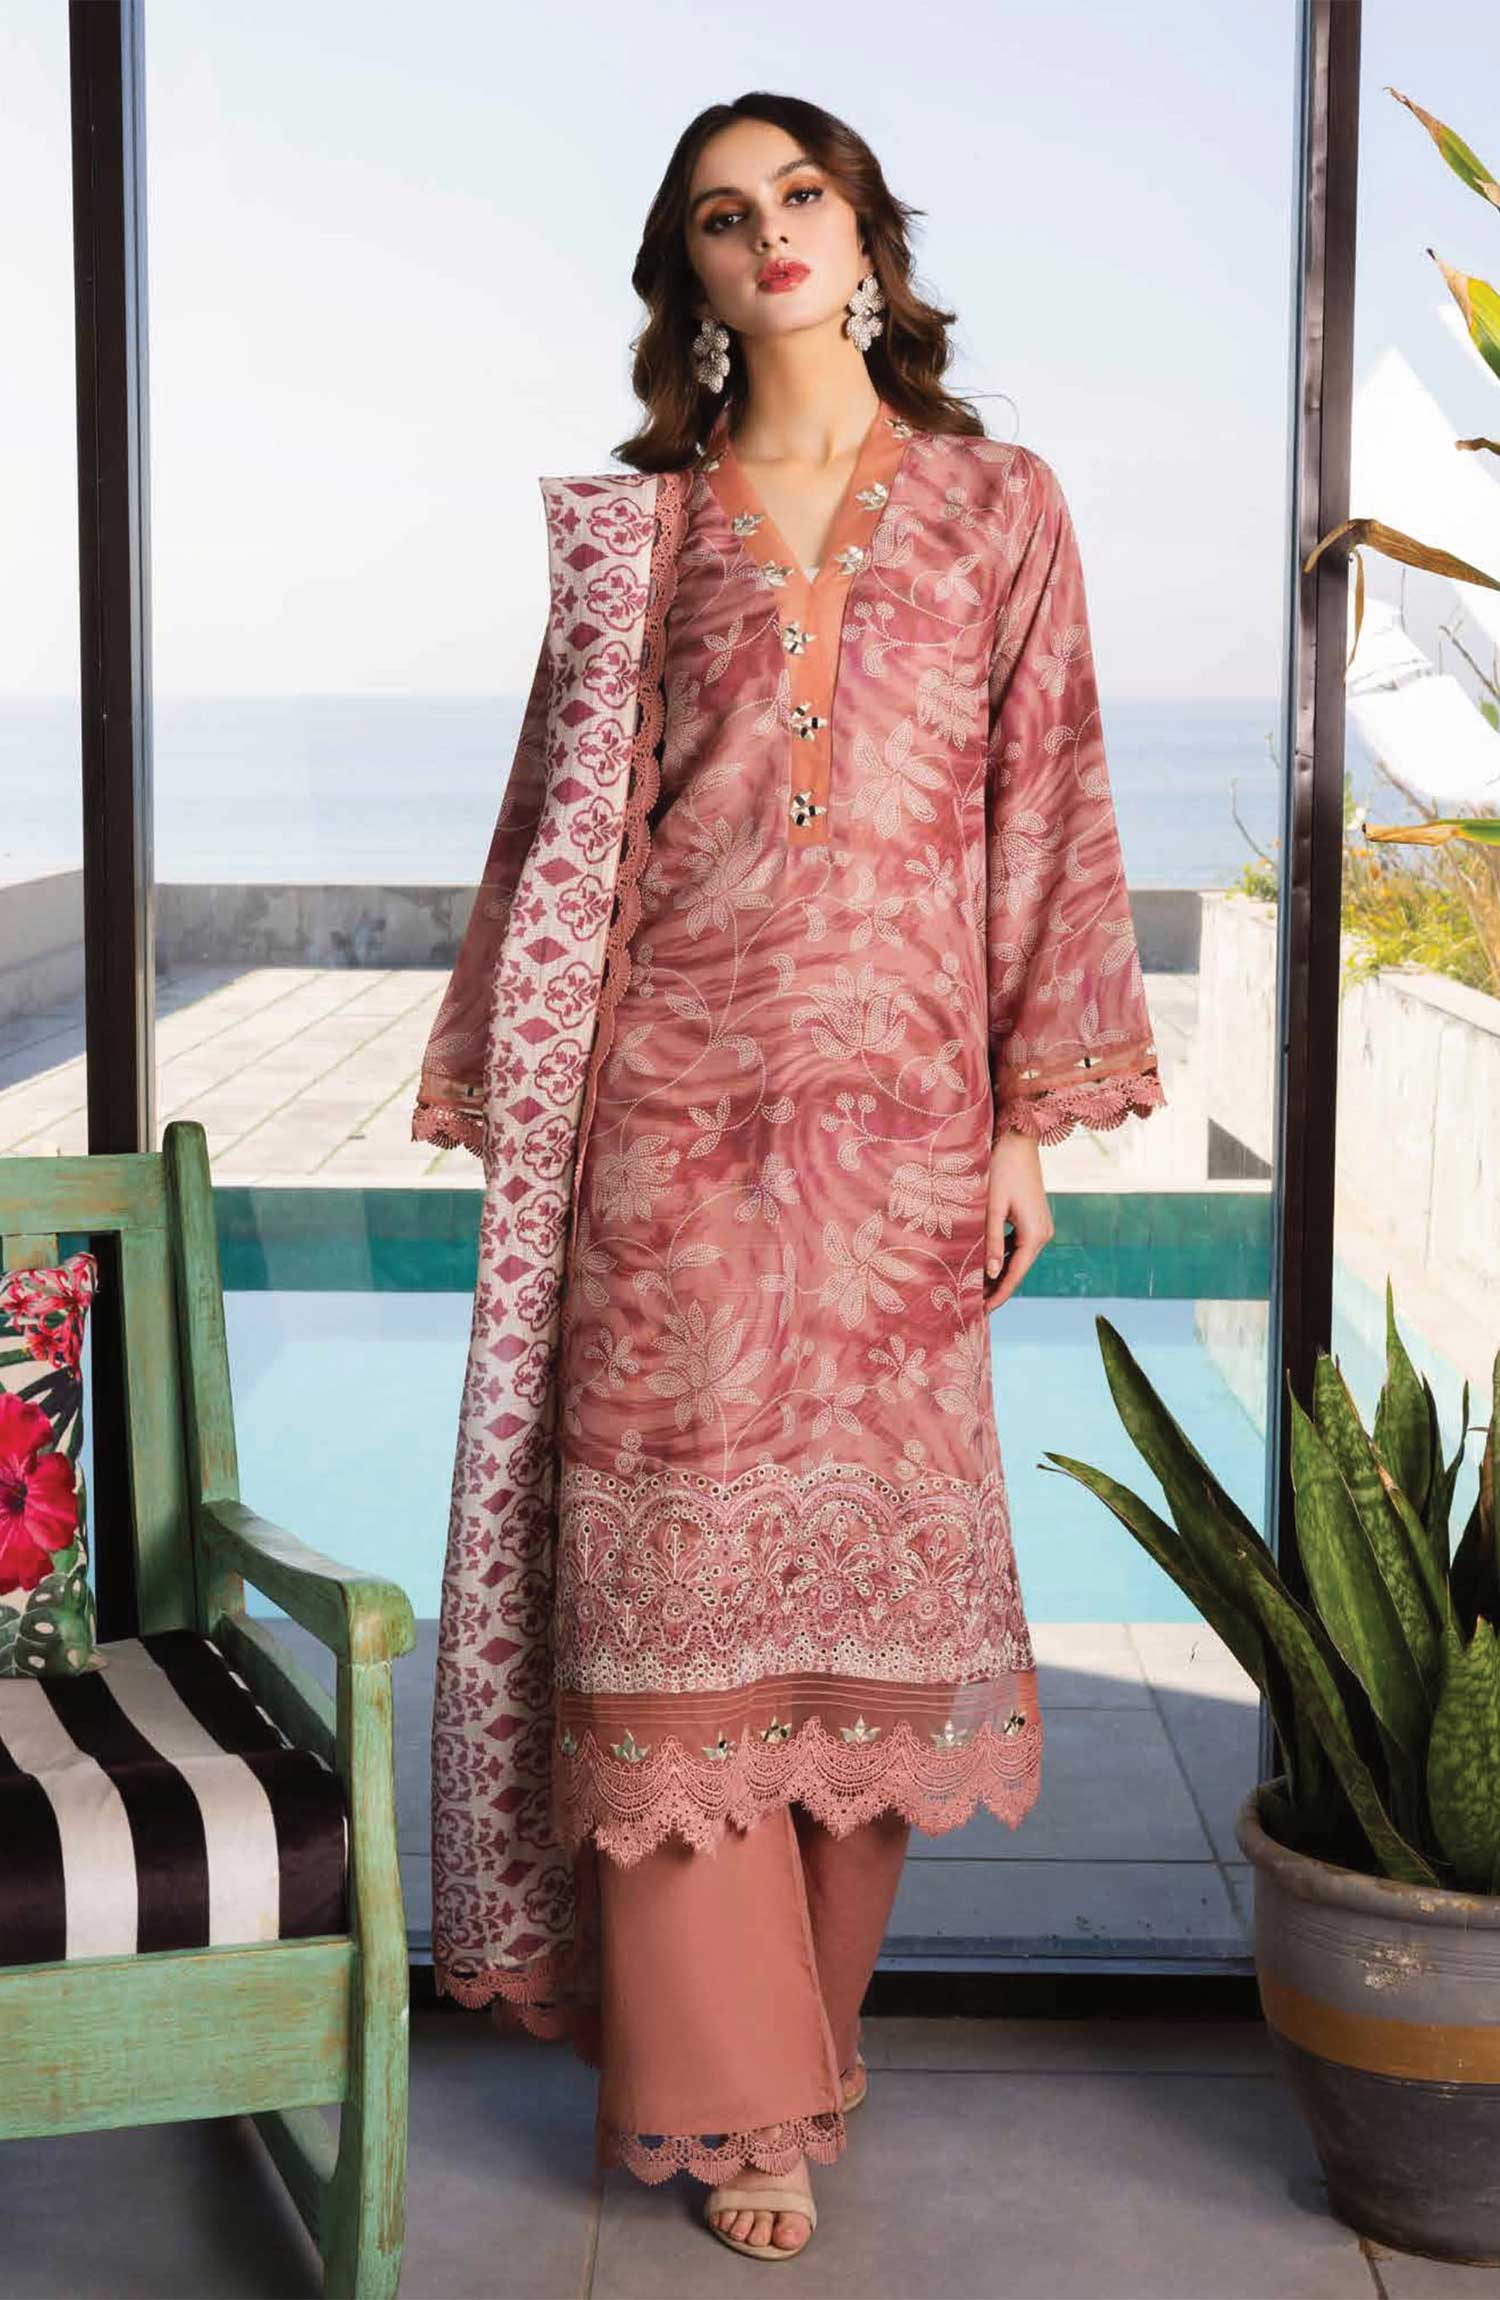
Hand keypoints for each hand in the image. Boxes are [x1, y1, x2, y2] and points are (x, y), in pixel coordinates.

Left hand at [983, 1130, 1052, 1310]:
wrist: (1016, 1139)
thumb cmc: (1000, 1170)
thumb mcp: (992, 1208)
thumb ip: (992, 1242)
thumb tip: (991, 1274)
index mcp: (1035, 1235)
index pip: (1015, 1275)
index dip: (998, 1295)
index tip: (981, 1313)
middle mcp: (1043, 1234)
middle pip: (1017, 1270)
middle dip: (996, 1287)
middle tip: (972, 1306)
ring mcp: (1040, 1226)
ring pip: (1017, 1259)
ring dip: (998, 1272)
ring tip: (974, 1288)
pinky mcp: (1032, 1218)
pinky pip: (1017, 1245)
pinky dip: (1002, 1256)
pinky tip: (984, 1262)